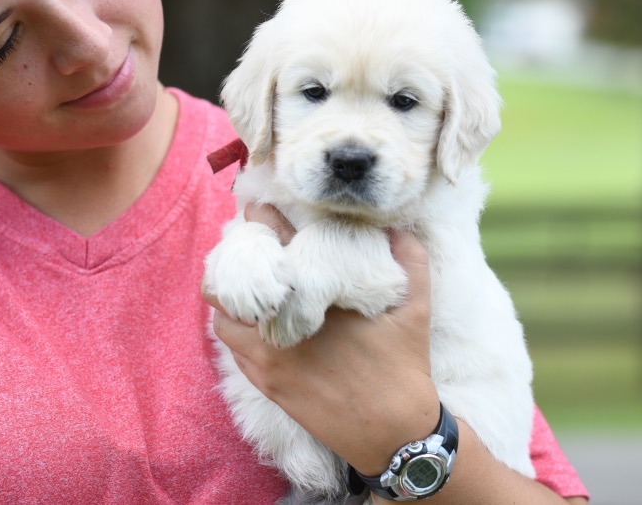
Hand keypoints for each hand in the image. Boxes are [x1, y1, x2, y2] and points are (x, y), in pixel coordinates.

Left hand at [205, 204, 439, 474]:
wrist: (393, 432)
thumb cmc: (405, 367)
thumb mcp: (417, 308)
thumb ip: (410, 259)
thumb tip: (395, 227)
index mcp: (316, 297)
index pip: (277, 245)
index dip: (261, 220)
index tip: (257, 209)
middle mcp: (283, 325)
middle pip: (234, 280)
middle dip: (235, 259)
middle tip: (244, 250)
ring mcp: (270, 358)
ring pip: (224, 317)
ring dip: (229, 298)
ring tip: (243, 287)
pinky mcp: (268, 384)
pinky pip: (233, 350)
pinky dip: (235, 330)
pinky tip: (251, 323)